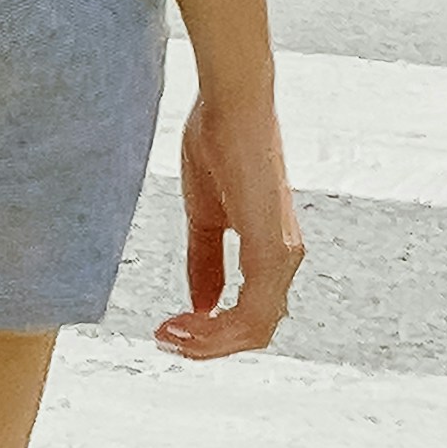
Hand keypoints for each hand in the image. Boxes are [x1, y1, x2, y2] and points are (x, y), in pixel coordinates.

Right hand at [157, 81, 303, 365]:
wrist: (231, 103)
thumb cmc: (219, 144)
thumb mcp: (204, 216)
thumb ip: (206, 262)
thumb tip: (202, 306)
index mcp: (271, 250)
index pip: (251, 315)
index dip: (211, 332)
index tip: (165, 327)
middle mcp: (285, 259)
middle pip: (256, 331)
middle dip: (206, 344)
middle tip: (161, 336)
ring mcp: (282, 256)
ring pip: (256, 329)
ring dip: (209, 341)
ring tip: (166, 332)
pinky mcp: (272, 248)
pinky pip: (253, 311)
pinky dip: (219, 328)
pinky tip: (184, 320)